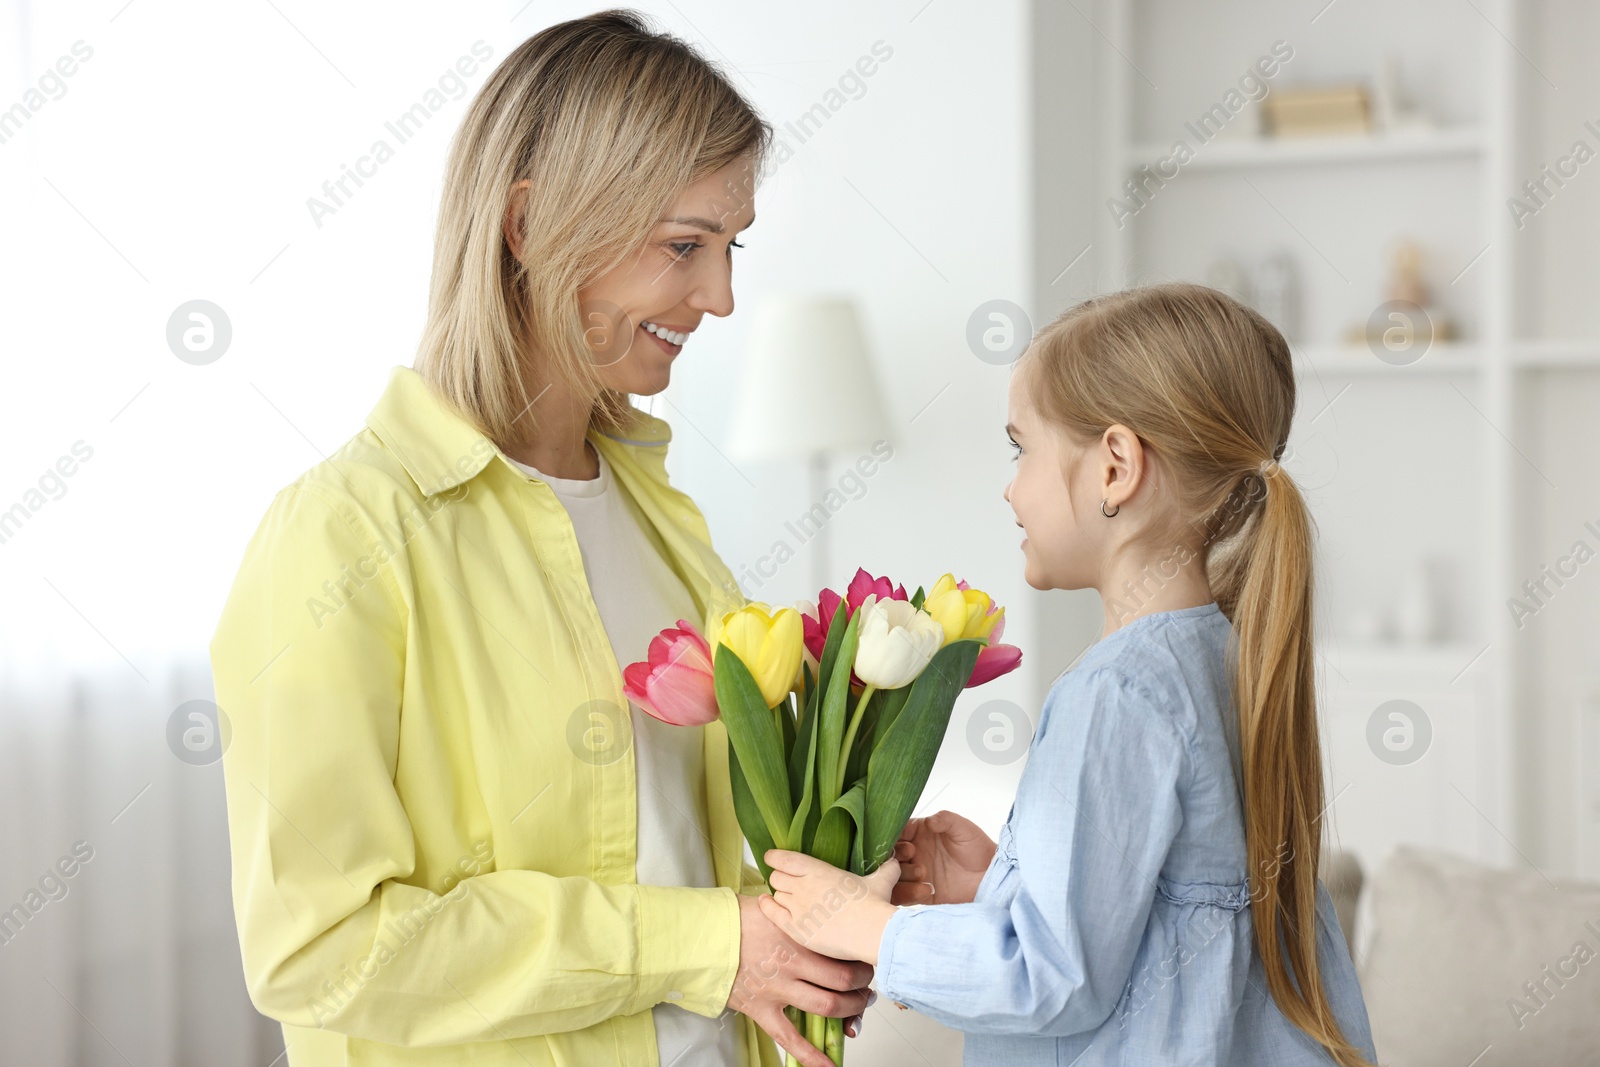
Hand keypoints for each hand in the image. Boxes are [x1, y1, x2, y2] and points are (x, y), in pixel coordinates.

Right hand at [727, 893, 874, 1066]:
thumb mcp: (772, 905)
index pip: (841, 946)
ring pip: (827, 1005)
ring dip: (849, 1010)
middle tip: (867, 984)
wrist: (698, 937)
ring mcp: (778, 989)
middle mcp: (792, 962)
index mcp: (796, 933)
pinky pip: (790, 1037)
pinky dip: (810, 1055)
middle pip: (842, 979)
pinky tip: (827, 1065)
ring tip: (857, 1008)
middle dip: (861, 984)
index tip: (863, 955)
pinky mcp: (761, 1009)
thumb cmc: (732, 918)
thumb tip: (817, 912)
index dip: (858, 954)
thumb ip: (797, 913)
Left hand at [758, 850, 899, 964]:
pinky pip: (772, 913)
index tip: (772, 858)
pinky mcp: (795, 928)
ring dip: (780, 896)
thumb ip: (885, 868)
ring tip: (785, 899)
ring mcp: (797, 907)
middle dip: (780, 879)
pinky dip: (767, 907)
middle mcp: (803, 885)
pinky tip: (765, 903)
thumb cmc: (874, 905)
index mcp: (818, 869)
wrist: (871, 931)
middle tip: (786, 883)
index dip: (776, 858)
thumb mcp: (881, 881)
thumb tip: (895, 859)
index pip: (785, 858)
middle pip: (778, 877)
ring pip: (777, 895)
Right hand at [890, 809, 995, 906]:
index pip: (897, 832)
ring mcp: (914, 874)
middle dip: (896, 856)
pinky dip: (910, 893)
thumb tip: (929, 821)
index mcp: (918, 833)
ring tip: (922, 873)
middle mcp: (913, 854)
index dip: (896, 836)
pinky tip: (927, 889)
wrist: (990, 876)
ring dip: (901, 875)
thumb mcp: (963, 827)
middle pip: (889, 855)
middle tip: (912, 854)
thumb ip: (945, 819)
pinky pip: (904, 896)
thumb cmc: (977, 848)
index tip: (906, 840)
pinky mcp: (920, 894)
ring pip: (892, 877)